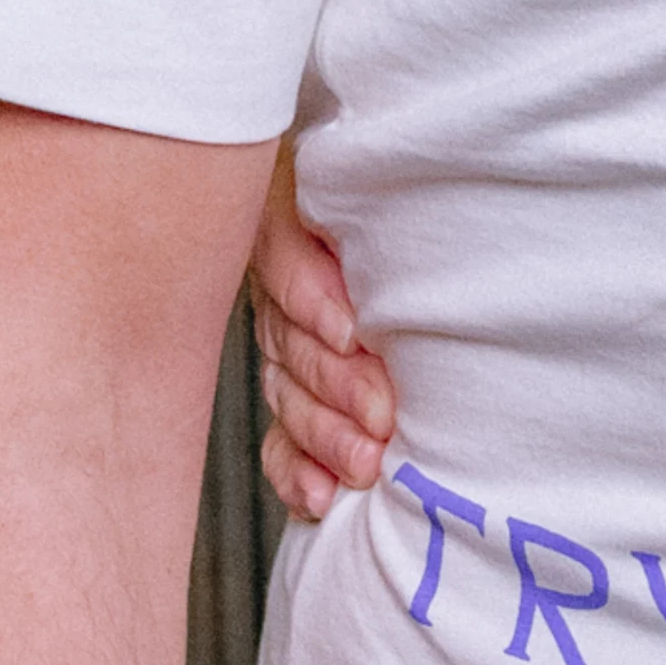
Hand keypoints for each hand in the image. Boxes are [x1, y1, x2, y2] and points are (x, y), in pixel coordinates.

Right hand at [251, 144, 396, 518]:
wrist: (379, 181)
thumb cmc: (365, 169)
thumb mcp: (330, 179)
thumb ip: (321, 218)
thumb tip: (346, 287)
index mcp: (286, 227)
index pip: (286, 269)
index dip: (313, 301)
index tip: (351, 331)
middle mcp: (283, 292)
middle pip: (294, 346)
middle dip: (338, 386)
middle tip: (382, 415)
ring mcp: (285, 343)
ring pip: (292, 397)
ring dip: (326, 435)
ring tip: (366, 461)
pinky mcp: (297, 389)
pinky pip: (282, 439)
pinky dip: (297, 470)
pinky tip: (317, 495)